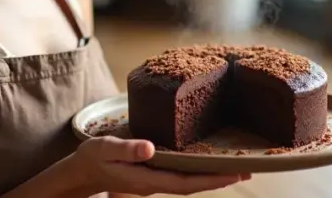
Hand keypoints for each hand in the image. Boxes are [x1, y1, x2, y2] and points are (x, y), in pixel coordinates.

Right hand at [68, 136, 250, 196]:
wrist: (82, 171)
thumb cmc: (93, 158)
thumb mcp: (105, 148)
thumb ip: (127, 149)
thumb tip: (151, 148)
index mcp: (148, 178)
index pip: (186, 182)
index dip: (211, 178)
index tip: (234, 173)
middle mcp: (156, 183)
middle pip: (194, 184)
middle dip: (221, 179)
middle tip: (249, 169)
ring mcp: (156, 180)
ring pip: (190, 181)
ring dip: (213, 175)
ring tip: (237, 166)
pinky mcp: (155, 174)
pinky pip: (182, 175)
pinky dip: (199, 170)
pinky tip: (208, 161)